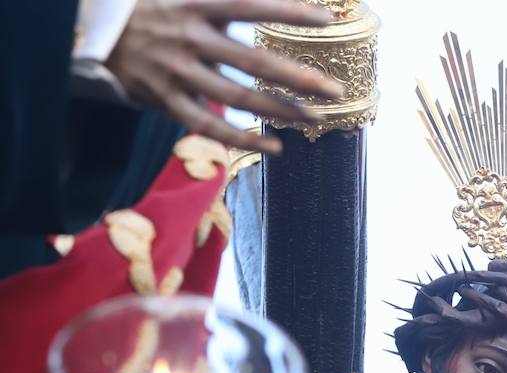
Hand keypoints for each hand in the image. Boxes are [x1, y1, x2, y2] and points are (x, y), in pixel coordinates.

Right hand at [106, 0, 346, 154]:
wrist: (95, 33)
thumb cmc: (155, 10)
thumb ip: (227, 0)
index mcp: (194, 4)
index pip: (248, 5)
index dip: (287, 11)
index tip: (325, 20)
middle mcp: (187, 37)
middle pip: (251, 60)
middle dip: (297, 76)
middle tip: (334, 89)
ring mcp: (175, 71)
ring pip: (236, 97)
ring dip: (279, 110)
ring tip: (315, 118)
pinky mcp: (164, 99)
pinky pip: (208, 125)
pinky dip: (242, 139)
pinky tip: (274, 146)